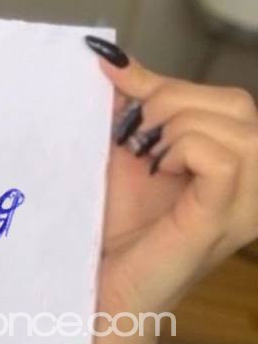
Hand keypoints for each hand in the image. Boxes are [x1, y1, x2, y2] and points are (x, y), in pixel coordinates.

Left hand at [85, 38, 257, 319]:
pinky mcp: (219, 221)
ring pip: (238, 126)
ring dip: (177, 126)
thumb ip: (133, 105)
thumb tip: (112, 58)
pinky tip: (159, 171)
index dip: (173, 86)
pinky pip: (223, 159)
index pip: (230, 100)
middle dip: (173, 102)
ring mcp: (243, 206)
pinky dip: (184, 149)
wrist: (100, 285)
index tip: (123, 93)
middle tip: (136, 140)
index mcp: (235, 165)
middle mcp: (252, 186)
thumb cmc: (115, 224)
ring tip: (147, 158)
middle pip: (238, 105)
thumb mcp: (127, 150)